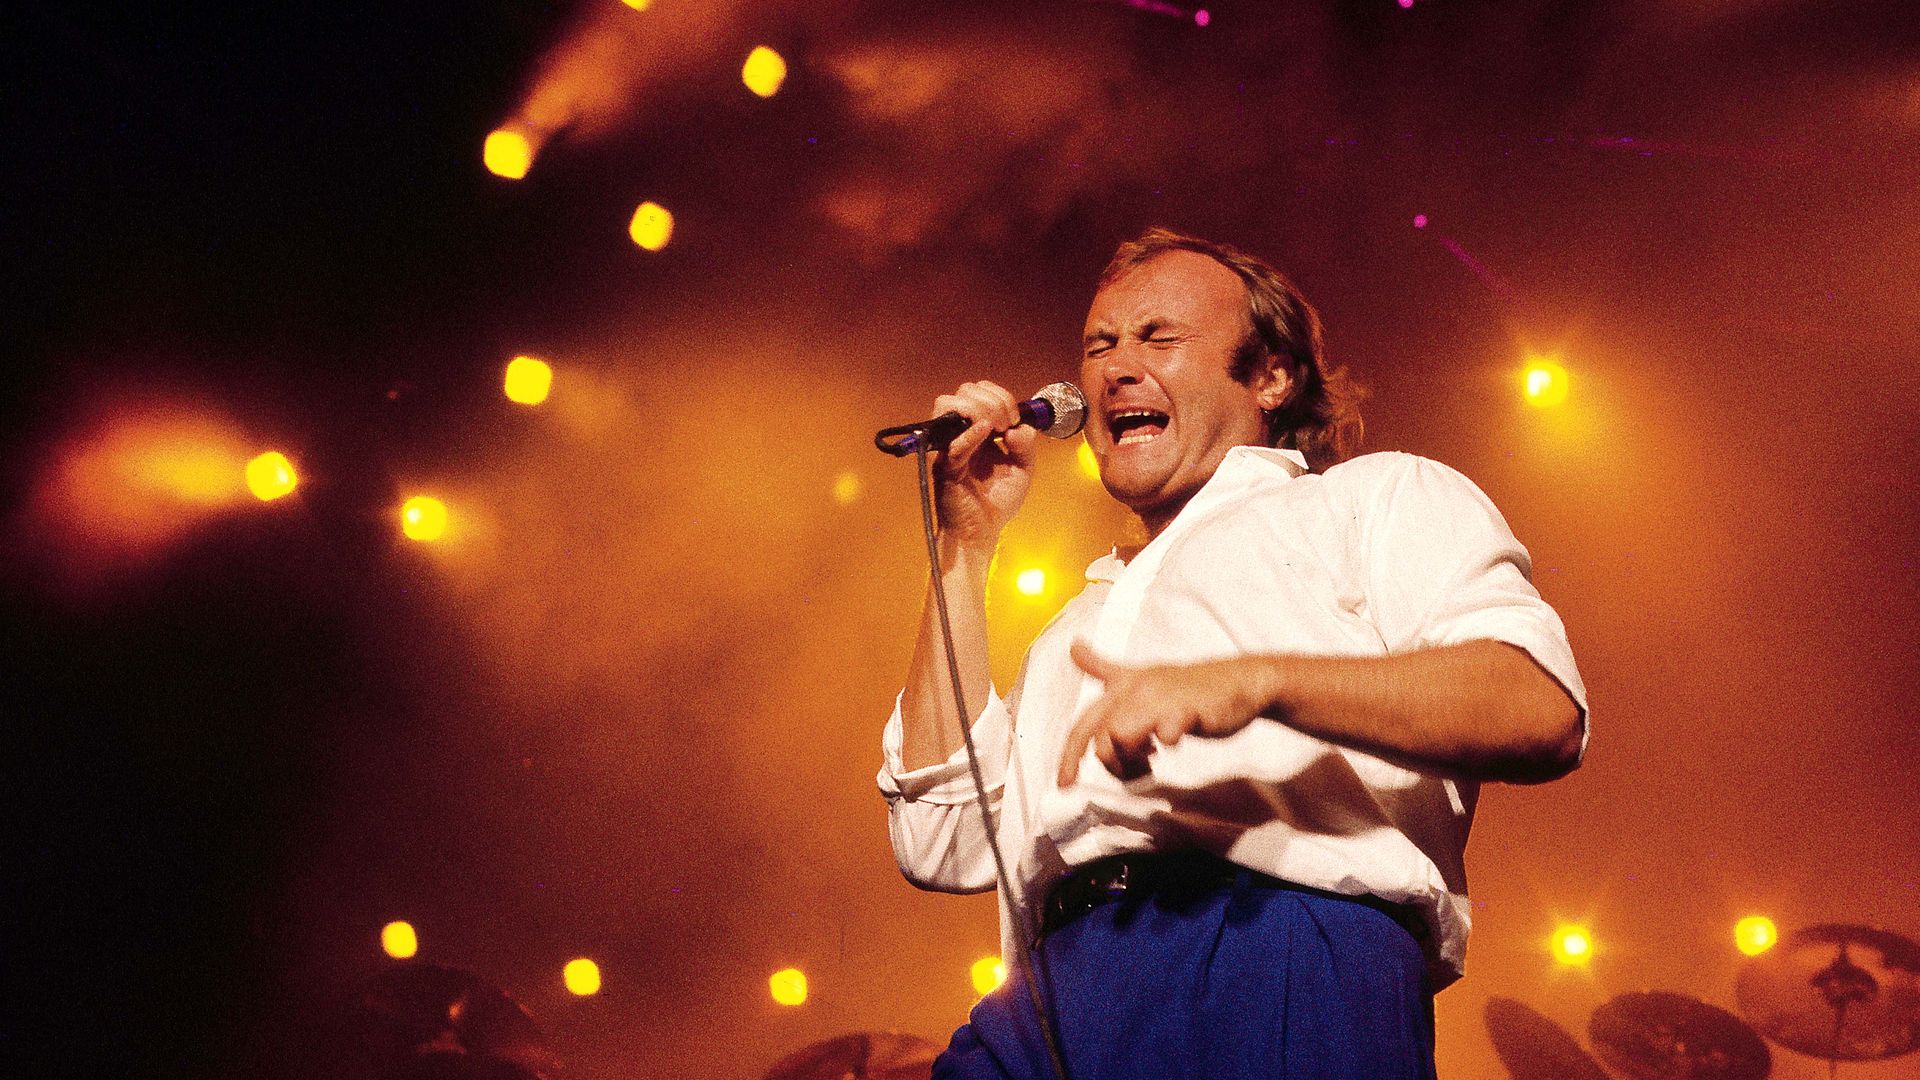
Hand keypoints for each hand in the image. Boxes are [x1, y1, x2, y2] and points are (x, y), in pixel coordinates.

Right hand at [929, 381, 1038, 544]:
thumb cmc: (994, 505)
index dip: (1000, 397)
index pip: (980, 393)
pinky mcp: (945, 467)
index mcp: (977, 433)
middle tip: (1007, 423)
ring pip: (948, 405)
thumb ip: (1026, 446)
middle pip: (965, 392)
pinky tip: (987, 432)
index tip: (1015, 418)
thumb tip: (1019, 427)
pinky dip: (970, 433)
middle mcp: (960, 435)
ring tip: (995, 427)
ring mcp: (949, 448)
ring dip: (977, 409)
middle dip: (993, 400)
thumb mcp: (1022, 471)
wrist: (980, 534)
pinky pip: (953, 443)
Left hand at [1057, 642, 1269, 784]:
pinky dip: (1165, 742)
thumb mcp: (1141, 677)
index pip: (1084, 724)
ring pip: (1121, 734)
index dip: (1069, 756)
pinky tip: (1170, 744)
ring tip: (1153, 758)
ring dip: (1132, 758)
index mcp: (1122, 686)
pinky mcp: (1189, 709)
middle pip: (1099, 736)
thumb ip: (1105, 669)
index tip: (1063, 784)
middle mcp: (1136, 690)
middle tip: (1136, 770)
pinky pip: (1166, 731)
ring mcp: (1162, 698)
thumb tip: (1074, 647)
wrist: (1240, 681)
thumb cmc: (1188, 686)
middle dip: (1111, 762)